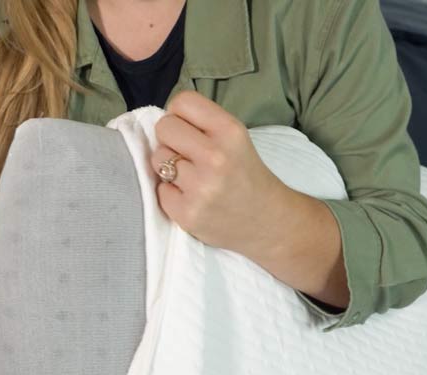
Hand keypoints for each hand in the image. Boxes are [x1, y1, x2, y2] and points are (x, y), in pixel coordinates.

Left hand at [149, 90, 290, 254]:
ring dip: (169, 167)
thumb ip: (203, 124)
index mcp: (230, 131)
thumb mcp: (237, 138)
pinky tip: (192, 197)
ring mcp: (200, 187)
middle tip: (188, 155)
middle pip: (164, 128)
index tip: (188, 130)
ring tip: (192, 177)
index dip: (180, 115)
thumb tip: (164, 119)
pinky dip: (171, 193)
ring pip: (158, 159)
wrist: (268, 221)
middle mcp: (215, 157)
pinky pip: (160, 190)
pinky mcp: (188, 213)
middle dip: (170, 139)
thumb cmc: (246, 175)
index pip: (182, 102)